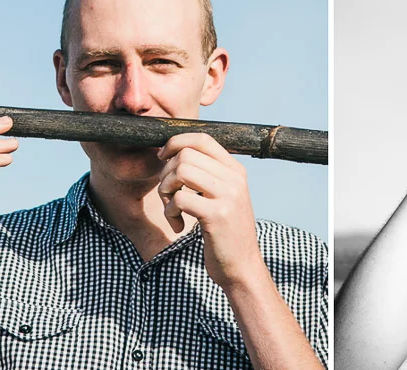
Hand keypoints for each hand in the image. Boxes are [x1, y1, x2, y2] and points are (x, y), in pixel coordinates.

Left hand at [157, 133, 263, 289]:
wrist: (242, 267)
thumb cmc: (226, 233)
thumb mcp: (224, 197)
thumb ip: (208, 175)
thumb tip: (175, 154)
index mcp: (236, 170)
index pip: (203, 139)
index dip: (176, 142)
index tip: (163, 157)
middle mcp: (235, 178)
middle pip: (186, 155)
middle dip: (166, 173)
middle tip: (168, 195)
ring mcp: (228, 196)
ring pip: (181, 171)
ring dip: (165, 190)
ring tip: (171, 208)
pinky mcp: (217, 215)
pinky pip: (179, 198)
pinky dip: (169, 211)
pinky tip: (177, 224)